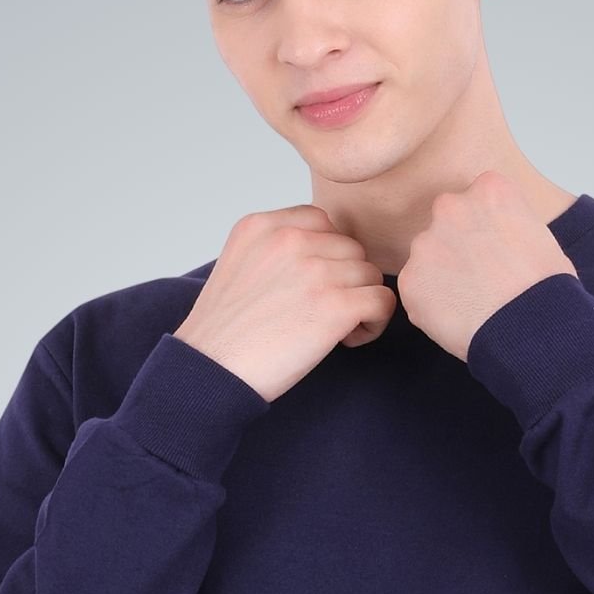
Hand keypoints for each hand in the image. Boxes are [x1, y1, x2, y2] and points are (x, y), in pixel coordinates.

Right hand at [173, 204, 397, 402]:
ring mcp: (315, 270)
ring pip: (370, 275)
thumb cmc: (225, 332)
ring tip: (331, 330)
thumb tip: (325, 252)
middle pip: (351, 249)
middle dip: (344, 282)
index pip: (323, 222)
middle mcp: (290, 240)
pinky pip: (382, 301)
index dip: (326, 257)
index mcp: (263, 226)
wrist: (210, 371)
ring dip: (359, 303)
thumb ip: (277, 247)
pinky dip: (373, 323)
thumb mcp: (239, 265)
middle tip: (319, 315)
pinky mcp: (335, 305)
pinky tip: (346, 340)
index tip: (310, 288)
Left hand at [396, 169, 577, 361]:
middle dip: (459, 244)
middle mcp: (451, 206)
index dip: (487, 228)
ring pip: (428, 255)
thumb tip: (496, 238)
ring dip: (442, 273)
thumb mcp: (540, 236)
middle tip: (480, 276)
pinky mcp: (410, 280)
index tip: (496, 249)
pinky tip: (458, 317)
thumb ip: (507, 224)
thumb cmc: (546, 289)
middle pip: (447, 221)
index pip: (477, 199)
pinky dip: (430, 303)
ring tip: (470, 301)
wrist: (531, 329)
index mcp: (488, 189)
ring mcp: (425, 243)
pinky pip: (416, 289)